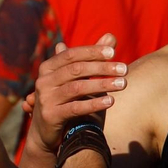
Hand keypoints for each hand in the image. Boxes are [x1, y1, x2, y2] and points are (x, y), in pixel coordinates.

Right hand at [26, 34, 125, 153]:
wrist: (45, 132)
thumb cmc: (65, 99)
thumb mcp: (77, 78)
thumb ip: (93, 58)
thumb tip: (111, 36)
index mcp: (48, 67)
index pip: (72, 55)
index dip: (92, 51)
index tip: (113, 52)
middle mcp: (43, 81)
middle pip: (76, 70)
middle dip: (102, 68)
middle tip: (124, 69)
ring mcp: (45, 98)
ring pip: (77, 88)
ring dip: (102, 85)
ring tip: (122, 84)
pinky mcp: (50, 116)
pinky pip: (75, 108)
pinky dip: (94, 104)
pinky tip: (111, 101)